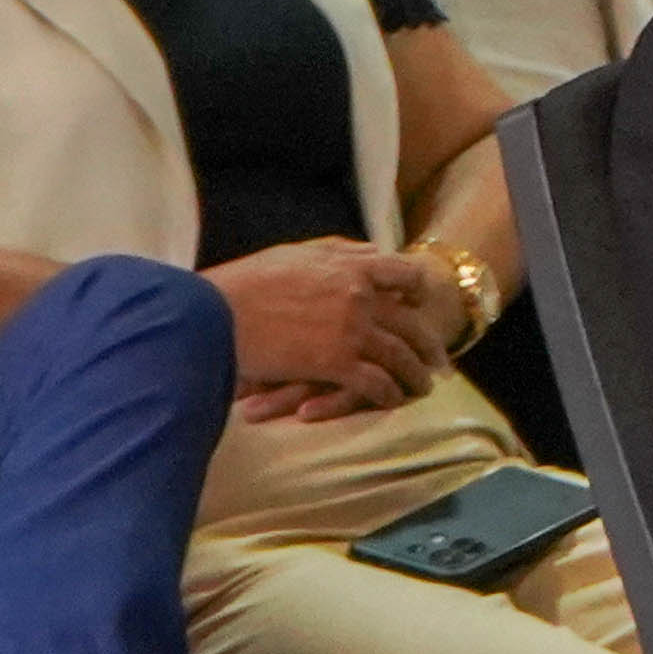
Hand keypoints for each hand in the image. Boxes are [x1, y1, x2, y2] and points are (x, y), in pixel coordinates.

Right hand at [209, 237, 442, 421]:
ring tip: (423, 389)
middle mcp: (359, 297)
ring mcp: (350, 331)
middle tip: (439, 362)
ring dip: (416, 376)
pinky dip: (389, 395)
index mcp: (350, 267)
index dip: (418, 290)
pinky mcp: (335, 364)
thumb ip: (338, 251)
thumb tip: (372, 250)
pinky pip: (376, 384)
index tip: (420, 305)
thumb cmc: (245, 283)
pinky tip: (391, 402)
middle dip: (428, 345)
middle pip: (411, 322)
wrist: (213, 315)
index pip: (406, 273)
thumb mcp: (295, 253)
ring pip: (400, 357)